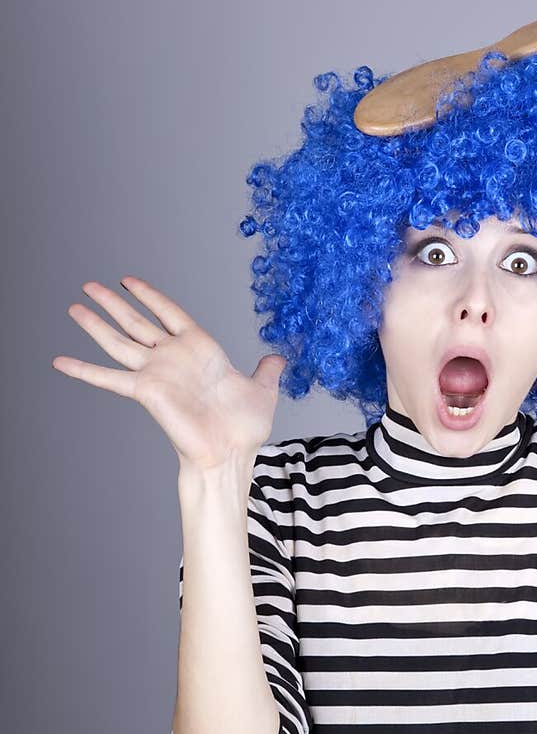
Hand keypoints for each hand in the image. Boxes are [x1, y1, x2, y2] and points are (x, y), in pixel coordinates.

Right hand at [52, 276, 286, 470]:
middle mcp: (172, 357)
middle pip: (136, 321)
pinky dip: (83, 370)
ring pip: (119, 341)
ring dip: (95, 323)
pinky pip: (108, 377)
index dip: (149, 295)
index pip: (168, 312)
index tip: (128, 281)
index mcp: (199, 349)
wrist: (231, 452)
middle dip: (112, 303)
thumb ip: (266, 371)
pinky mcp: (145, 390)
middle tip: (89, 286)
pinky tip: (60, 361)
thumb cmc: (244, 428)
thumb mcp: (262, 390)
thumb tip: (278, 359)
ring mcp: (156, 372)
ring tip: (74, 306)